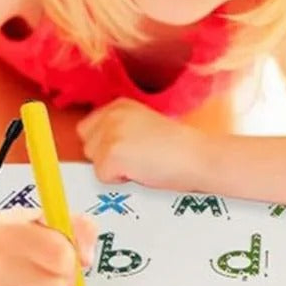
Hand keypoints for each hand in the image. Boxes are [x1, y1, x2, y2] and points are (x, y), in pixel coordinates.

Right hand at [0, 207, 96, 285]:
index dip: (68, 258)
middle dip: (56, 278)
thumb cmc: (7, 233)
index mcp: (11, 234)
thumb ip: (78, 228)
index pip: (61, 257)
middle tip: (42, 267)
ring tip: (24, 278)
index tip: (61, 254)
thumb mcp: (43, 216)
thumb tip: (87, 260)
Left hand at [76, 98, 204, 190]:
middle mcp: (111, 114)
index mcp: (119, 105)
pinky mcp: (112, 154)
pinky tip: (142, 172)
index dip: (104, 145)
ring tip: (140, 165)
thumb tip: (100, 149)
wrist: (198, 156)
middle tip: (135, 159)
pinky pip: (103, 177)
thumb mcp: (144, 126)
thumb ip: (120, 130)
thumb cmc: (179, 147)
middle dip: (105, 157)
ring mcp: (110, 134)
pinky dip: (120, 181)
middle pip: (87, 145)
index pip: (88, 128)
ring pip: (94, 162)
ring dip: (112, 169)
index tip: (124, 152)